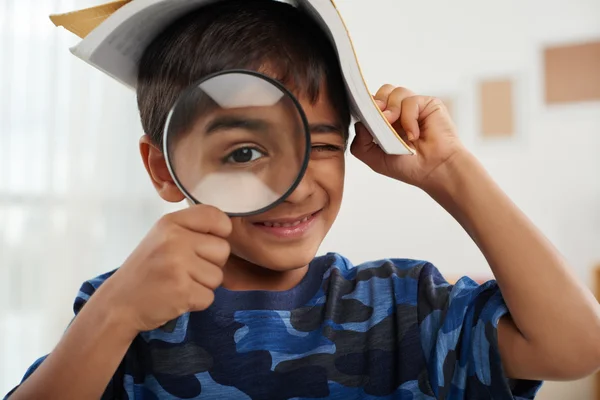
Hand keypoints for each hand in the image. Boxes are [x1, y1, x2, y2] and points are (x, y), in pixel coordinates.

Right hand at [93, 205, 231, 332]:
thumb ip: (191, 230)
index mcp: (171, 222)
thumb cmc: (147, 270)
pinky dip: (197, 302)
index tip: (208, 242)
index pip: (215, 216)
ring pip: (218, 276)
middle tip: (186, 270)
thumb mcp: (162, 237)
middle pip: (223, 249)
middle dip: (211, 263)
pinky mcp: (183, 291)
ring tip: (179, 283)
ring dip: (203, 285)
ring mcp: (178, 265)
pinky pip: (210, 297)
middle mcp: (175, 240)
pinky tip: (177, 297)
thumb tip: (229, 228)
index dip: (220, 231)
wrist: (119, 303)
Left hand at [351, 85, 465, 189]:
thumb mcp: (375, 159)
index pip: (372, 103)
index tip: (364, 115)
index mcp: (386, 122)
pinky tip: (414, 135)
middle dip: (377, 104)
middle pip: (382, 91)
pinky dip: (409, 118)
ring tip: (397, 131)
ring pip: (395, 91)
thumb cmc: (409, 167)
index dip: (366, 106)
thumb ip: (360, 143)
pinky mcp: (428, 104)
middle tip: (381, 121)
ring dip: (392, 110)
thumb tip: (359, 123)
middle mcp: (400, 112)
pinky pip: (411, 100)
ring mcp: (414, 107)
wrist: (434, 170)